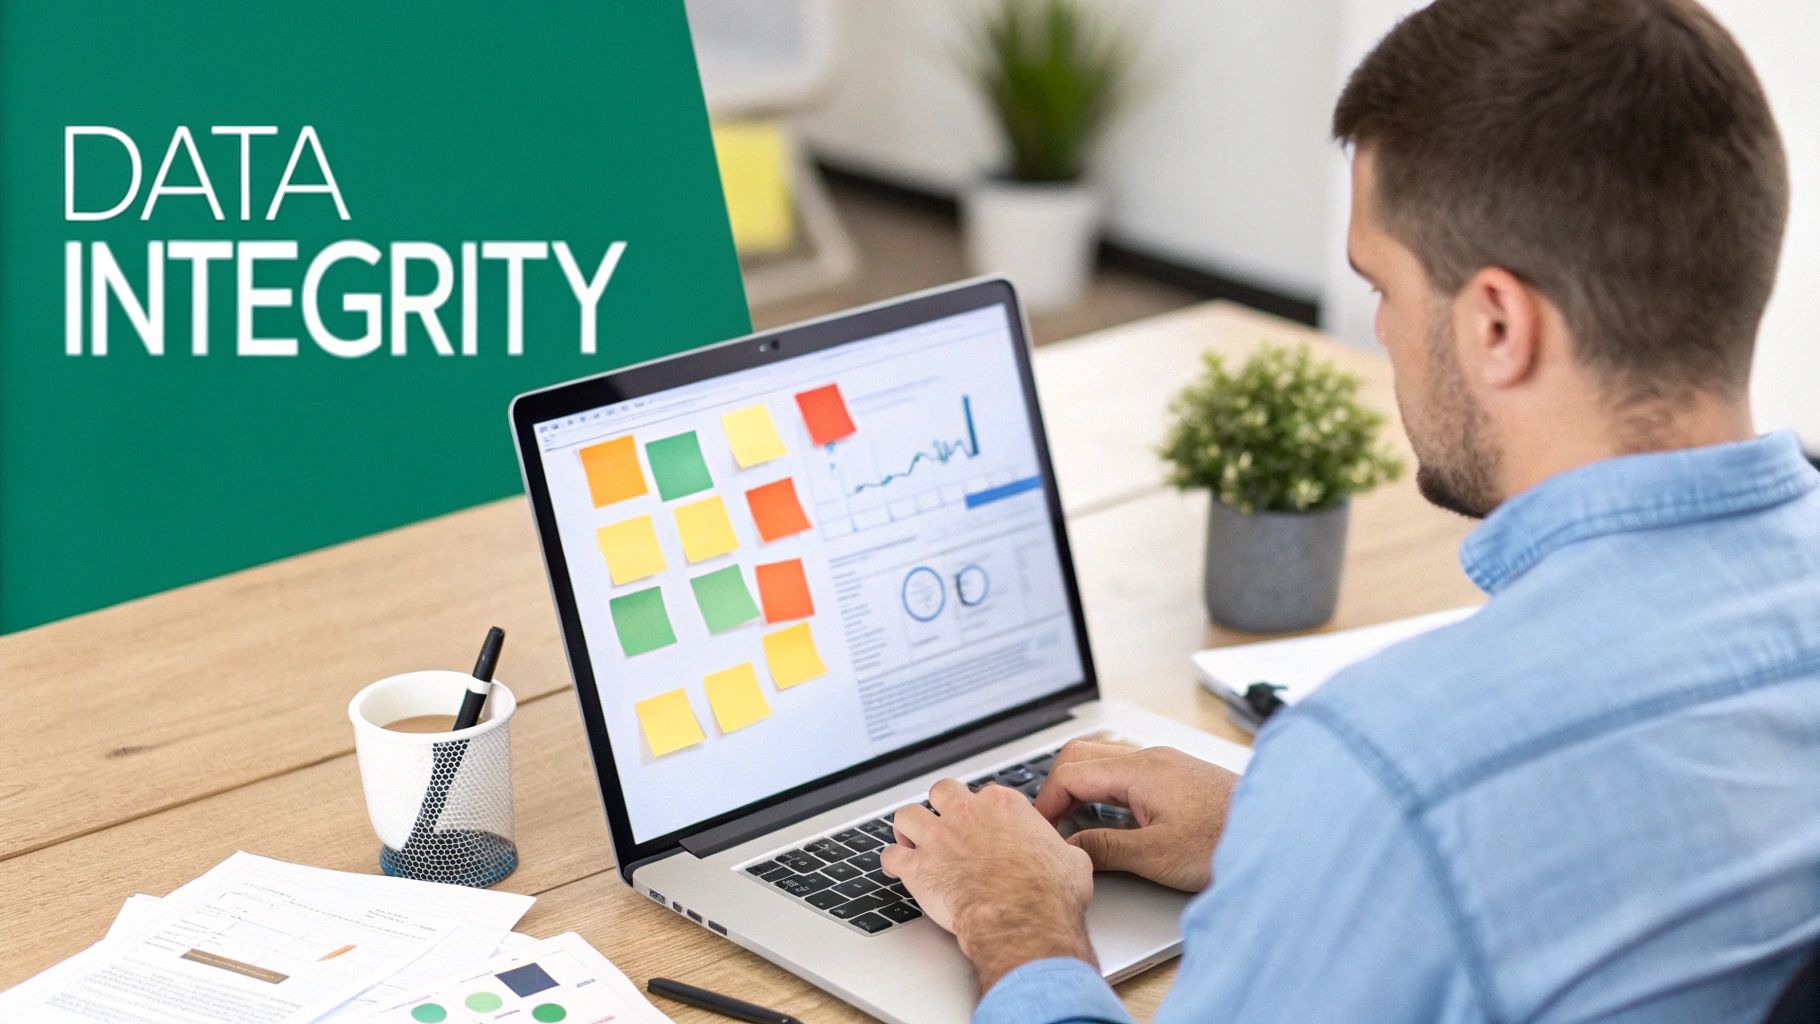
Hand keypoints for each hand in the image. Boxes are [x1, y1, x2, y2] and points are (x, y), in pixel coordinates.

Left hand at [882, 778, 1096, 992]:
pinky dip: (893, 863)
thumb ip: (1059, 849)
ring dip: (909, 829)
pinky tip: (899, 870)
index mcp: (1004, 805)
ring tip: (913, 841)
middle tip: (946, 826)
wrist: (1022, 920)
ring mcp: (939, 837)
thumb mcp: (1071, 860)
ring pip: (908, 815)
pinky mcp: (918, 867)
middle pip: (942, 791)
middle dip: (942, 806)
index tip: (985, 827)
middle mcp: (967, 813)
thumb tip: (1064, 855)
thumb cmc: (1049, 893)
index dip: (983, 813)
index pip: (985, 795)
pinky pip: (890, 856)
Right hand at [1034, 740, 1238, 892]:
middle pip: (1082, 755)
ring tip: (1077, 822)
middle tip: (1052, 824)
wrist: (1280, 833)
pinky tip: (1114, 816)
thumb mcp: (1155, 855)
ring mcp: (1166, 763)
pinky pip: (1127, 769)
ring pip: (1105, 759)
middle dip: (1058, 787)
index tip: (1041, 831)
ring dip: (1083, 785)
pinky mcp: (1180, 774)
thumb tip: (1069, 846)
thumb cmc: (1225, 842)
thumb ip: (1104, 848)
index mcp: (1139, 771)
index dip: (1047, 802)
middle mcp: (1151, 757)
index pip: (1070, 773)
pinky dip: (1107, 787)